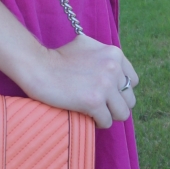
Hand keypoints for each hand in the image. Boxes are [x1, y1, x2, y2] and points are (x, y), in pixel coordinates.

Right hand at [20, 35, 138, 127]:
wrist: (37, 66)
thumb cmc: (56, 58)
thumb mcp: (86, 45)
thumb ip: (102, 55)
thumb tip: (110, 67)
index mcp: (114, 54)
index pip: (132, 81)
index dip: (119, 92)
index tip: (105, 96)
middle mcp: (114, 68)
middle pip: (129, 99)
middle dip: (115, 106)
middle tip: (99, 108)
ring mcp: (104, 86)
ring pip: (122, 113)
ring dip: (109, 116)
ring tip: (95, 115)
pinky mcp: (93, 101)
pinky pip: (106, 121)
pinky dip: (97, 123)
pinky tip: (87, 118)